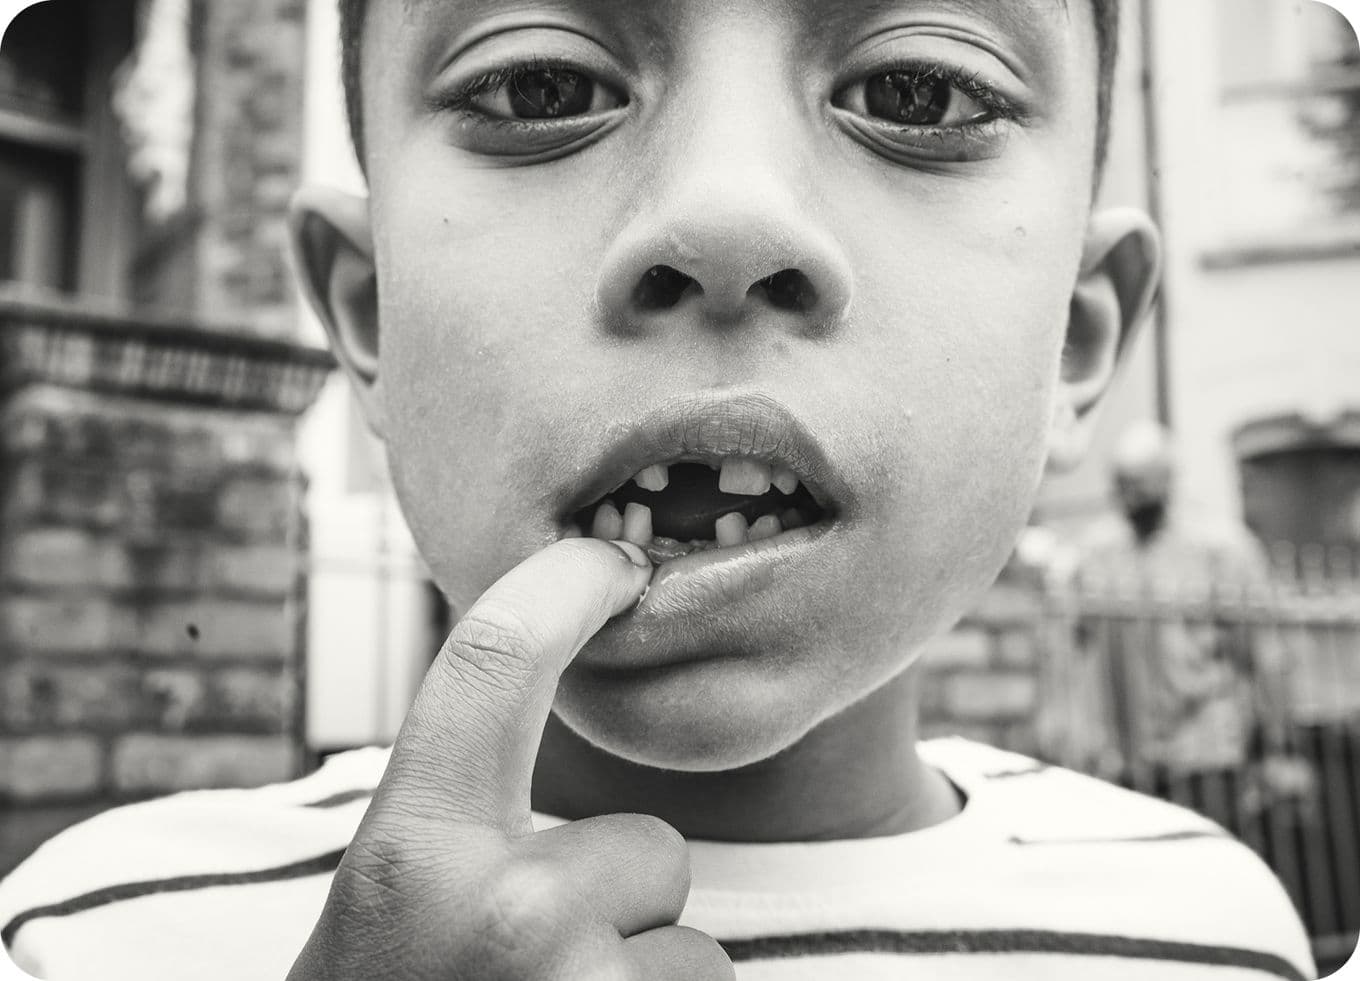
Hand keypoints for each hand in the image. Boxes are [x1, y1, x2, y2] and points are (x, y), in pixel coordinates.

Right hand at [288, 539, 733, 980]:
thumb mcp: (389, 894)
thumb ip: (456, 808)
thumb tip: (538, 705)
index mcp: (415, 853)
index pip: (498, 660)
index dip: (565, 587)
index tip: (614, 562)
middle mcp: (509, 914)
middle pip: (651, 848)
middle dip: (619, 898)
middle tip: (532, 964)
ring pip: (686, 937)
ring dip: (636, 972)